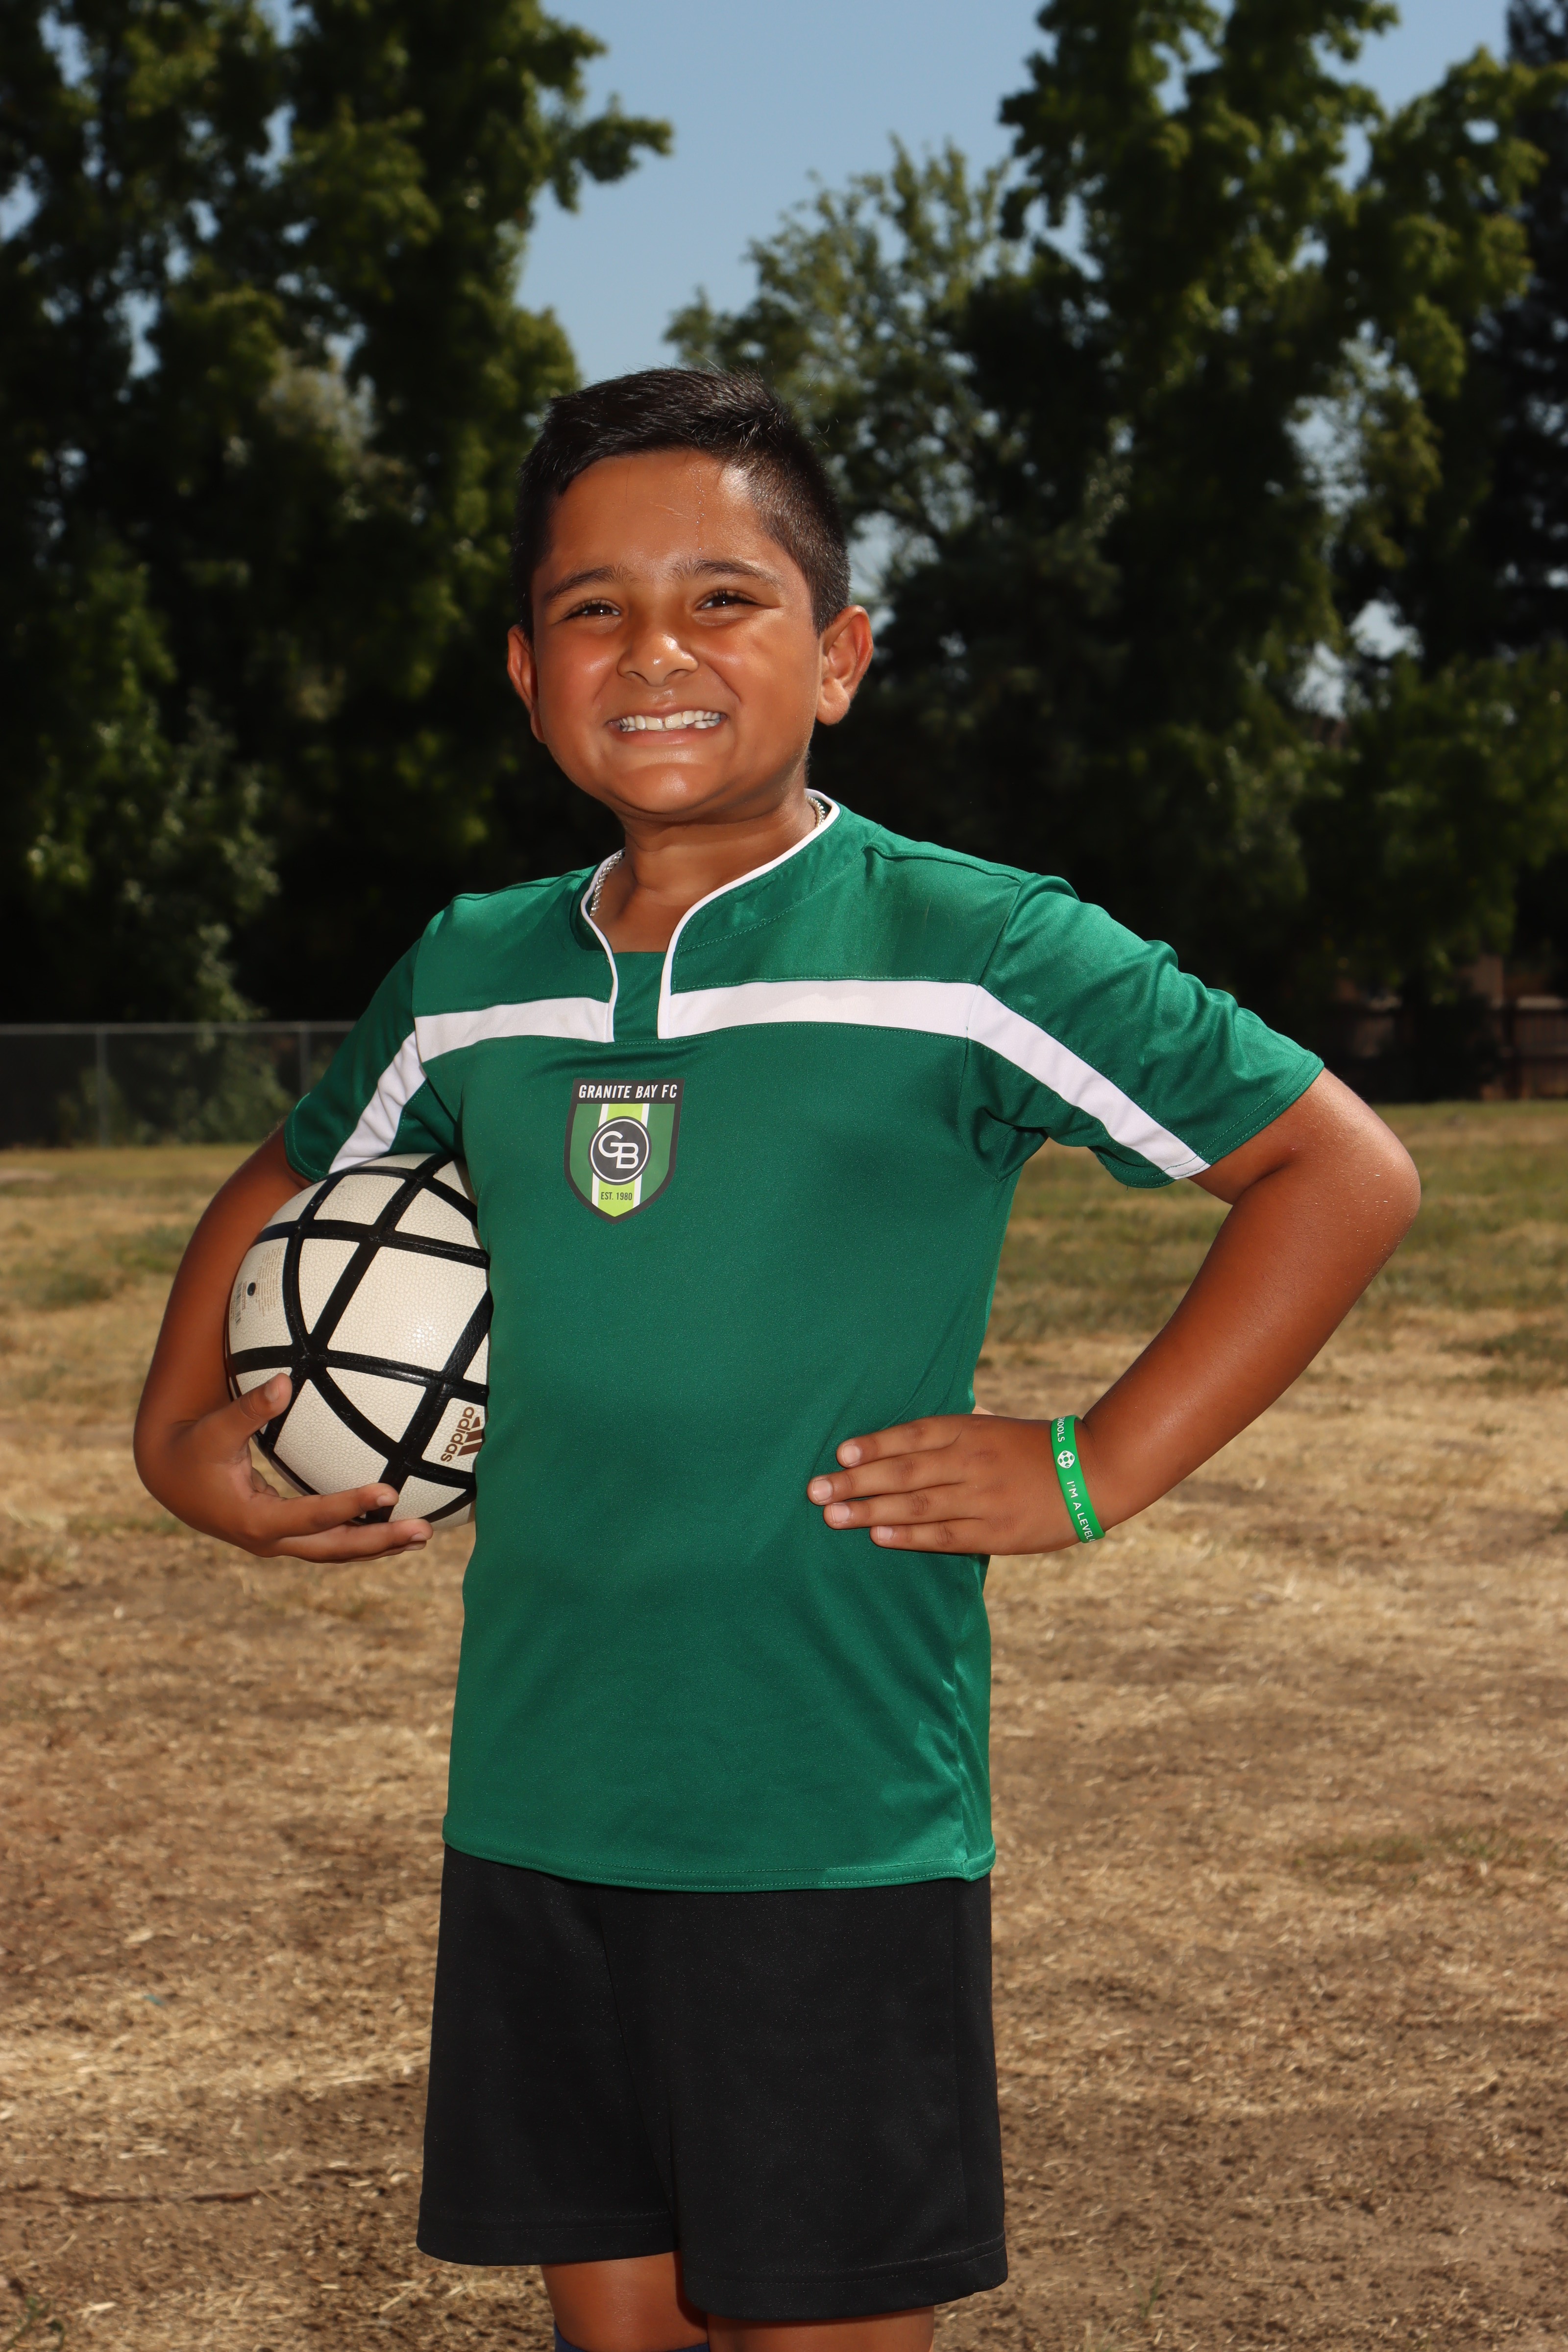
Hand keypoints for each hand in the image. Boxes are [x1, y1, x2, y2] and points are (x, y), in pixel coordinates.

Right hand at [147, 1374, 431, 1560]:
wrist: (169, 1479)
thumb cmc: (193, 1449)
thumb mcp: (215, 1429)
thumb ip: (249, 1408)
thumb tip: (283, 1381)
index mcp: (254, 1520)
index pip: (312, 1517)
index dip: (350, 1505)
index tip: (390, 1491)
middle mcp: (269, 1540)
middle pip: (334, 1548)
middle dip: (379, 1541)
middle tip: (423, 1531)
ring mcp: (278, 1542)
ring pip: (335, 1550)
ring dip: (377, 1544)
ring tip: (422, 1534)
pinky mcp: (283, 1535)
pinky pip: (328, 1540)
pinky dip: (360, 1536)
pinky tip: (391, 1524)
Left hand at [807, 1413, 1080, 1554]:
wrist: (1094, 1472)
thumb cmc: (1034, 1448)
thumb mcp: (993, 1427)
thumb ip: (953, 1432)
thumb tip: (904, 1436)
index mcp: (970, 1431)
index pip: (912, 1436)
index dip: (874, 1445)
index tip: (839, 1453)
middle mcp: (971, 1462)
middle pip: (903, 1471)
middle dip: (855, 1482)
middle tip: (815, 1491)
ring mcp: (982, 1498)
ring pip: (916, 1504)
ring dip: (869, 1510)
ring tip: (832, 1516)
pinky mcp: (994, 1532)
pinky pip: (942, 1535)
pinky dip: (907, 1535)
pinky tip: (878, 1535)